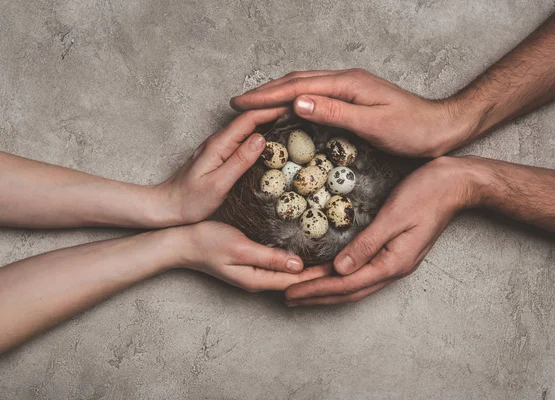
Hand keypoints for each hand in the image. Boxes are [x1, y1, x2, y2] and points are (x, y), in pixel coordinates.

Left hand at [155, 108, 286, 224]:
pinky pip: (244, 139)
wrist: (166, 207)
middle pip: (250, 118)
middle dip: (274, 111)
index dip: (273, 110)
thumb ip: (239, 161)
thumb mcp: (218, 184)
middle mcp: (219, 140)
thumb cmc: (190, 200)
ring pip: (248, 128)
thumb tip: (262, 138)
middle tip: (299, 111)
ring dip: (269, 121)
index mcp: (219, 144)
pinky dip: (260, 134)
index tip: (295, 108)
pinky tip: (271, 140)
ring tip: (291, 121)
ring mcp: (219, 147)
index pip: (250, 118)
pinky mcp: (220, 156)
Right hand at [177, 221, 331, 291]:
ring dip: (311, 269)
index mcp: (257, 279)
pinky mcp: (252, 263)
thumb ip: (268, 257)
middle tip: (345, 265)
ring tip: (333, 261)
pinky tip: (305, 254)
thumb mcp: (239, 247)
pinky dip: (297, 262)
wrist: (181, 243)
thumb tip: (297, 266)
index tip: (343, 269)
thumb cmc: (207, 242)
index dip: (322, 276)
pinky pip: (281, 266)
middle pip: (297, 281)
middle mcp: (259, 280)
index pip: (298, 282)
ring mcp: (255, 273)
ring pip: (290, 275)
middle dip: (321, 274)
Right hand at [230, 69, 470, 156]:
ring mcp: (350, 87)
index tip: (240, 103)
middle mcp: (346, 80)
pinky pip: (317, 94)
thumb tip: (298, 102)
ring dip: (278, 93)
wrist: (441, 128)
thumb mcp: (373, 123)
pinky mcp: (354, 97)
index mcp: (347, 84)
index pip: (297, 87)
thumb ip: (335, 112)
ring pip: (305, 86)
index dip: (266, 95)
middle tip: (238, 103)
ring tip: (256, 103)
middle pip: (296, 81)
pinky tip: (290, 107)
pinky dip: (296, 99)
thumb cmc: (412, 130)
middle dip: (265, 91)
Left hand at [284, 157, 480, 305]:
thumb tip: (340, 269)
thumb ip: (367, 244)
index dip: (316, 289)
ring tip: (302, 291)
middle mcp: (394, 268)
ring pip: (355, 285)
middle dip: (317, 296)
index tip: (290, 293)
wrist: (456, 185)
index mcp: (393, 263)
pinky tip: (330, 273)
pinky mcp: (395, 252)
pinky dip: (341, 277)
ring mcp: (396, 262)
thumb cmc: (427, 194)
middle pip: (349, 291)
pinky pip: (362, 272)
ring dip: (327, 290)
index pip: (346, 283)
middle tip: (288, 298)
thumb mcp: (394, 217)